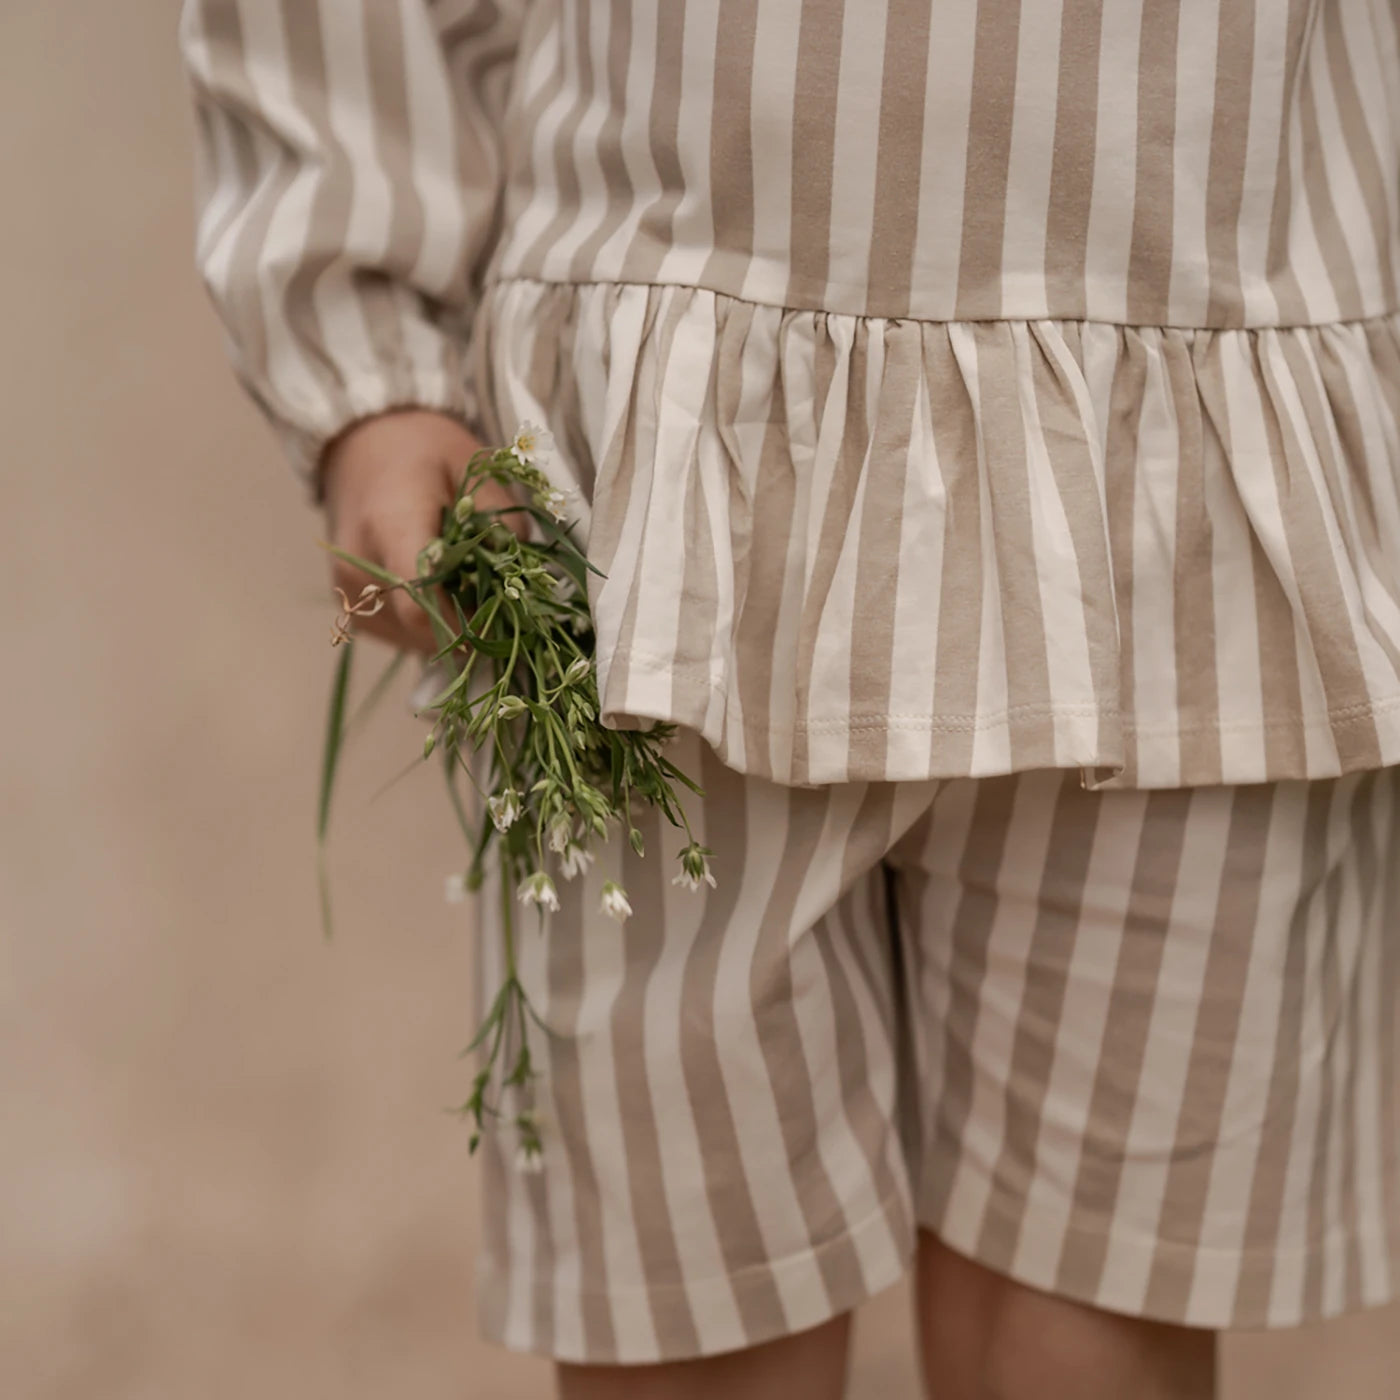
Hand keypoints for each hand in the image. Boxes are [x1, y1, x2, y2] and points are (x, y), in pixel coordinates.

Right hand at [319, 409, 518, 652]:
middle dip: (470, 623)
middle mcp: (360, 565)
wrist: (363, 440)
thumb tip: (520, 577)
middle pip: (423, 628)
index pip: (421, 606)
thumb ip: (503, 523)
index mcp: (392, 526)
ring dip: (450, 625)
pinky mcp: (349, 602)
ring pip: (412, 638)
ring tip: (468, 587)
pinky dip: (428, 623)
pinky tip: (443, 591)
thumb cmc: (424, 449)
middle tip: (498, 598)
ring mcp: (347, 588)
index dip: (469, 623)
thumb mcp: (476, 468)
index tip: (503, 613)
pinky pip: (397, 632)